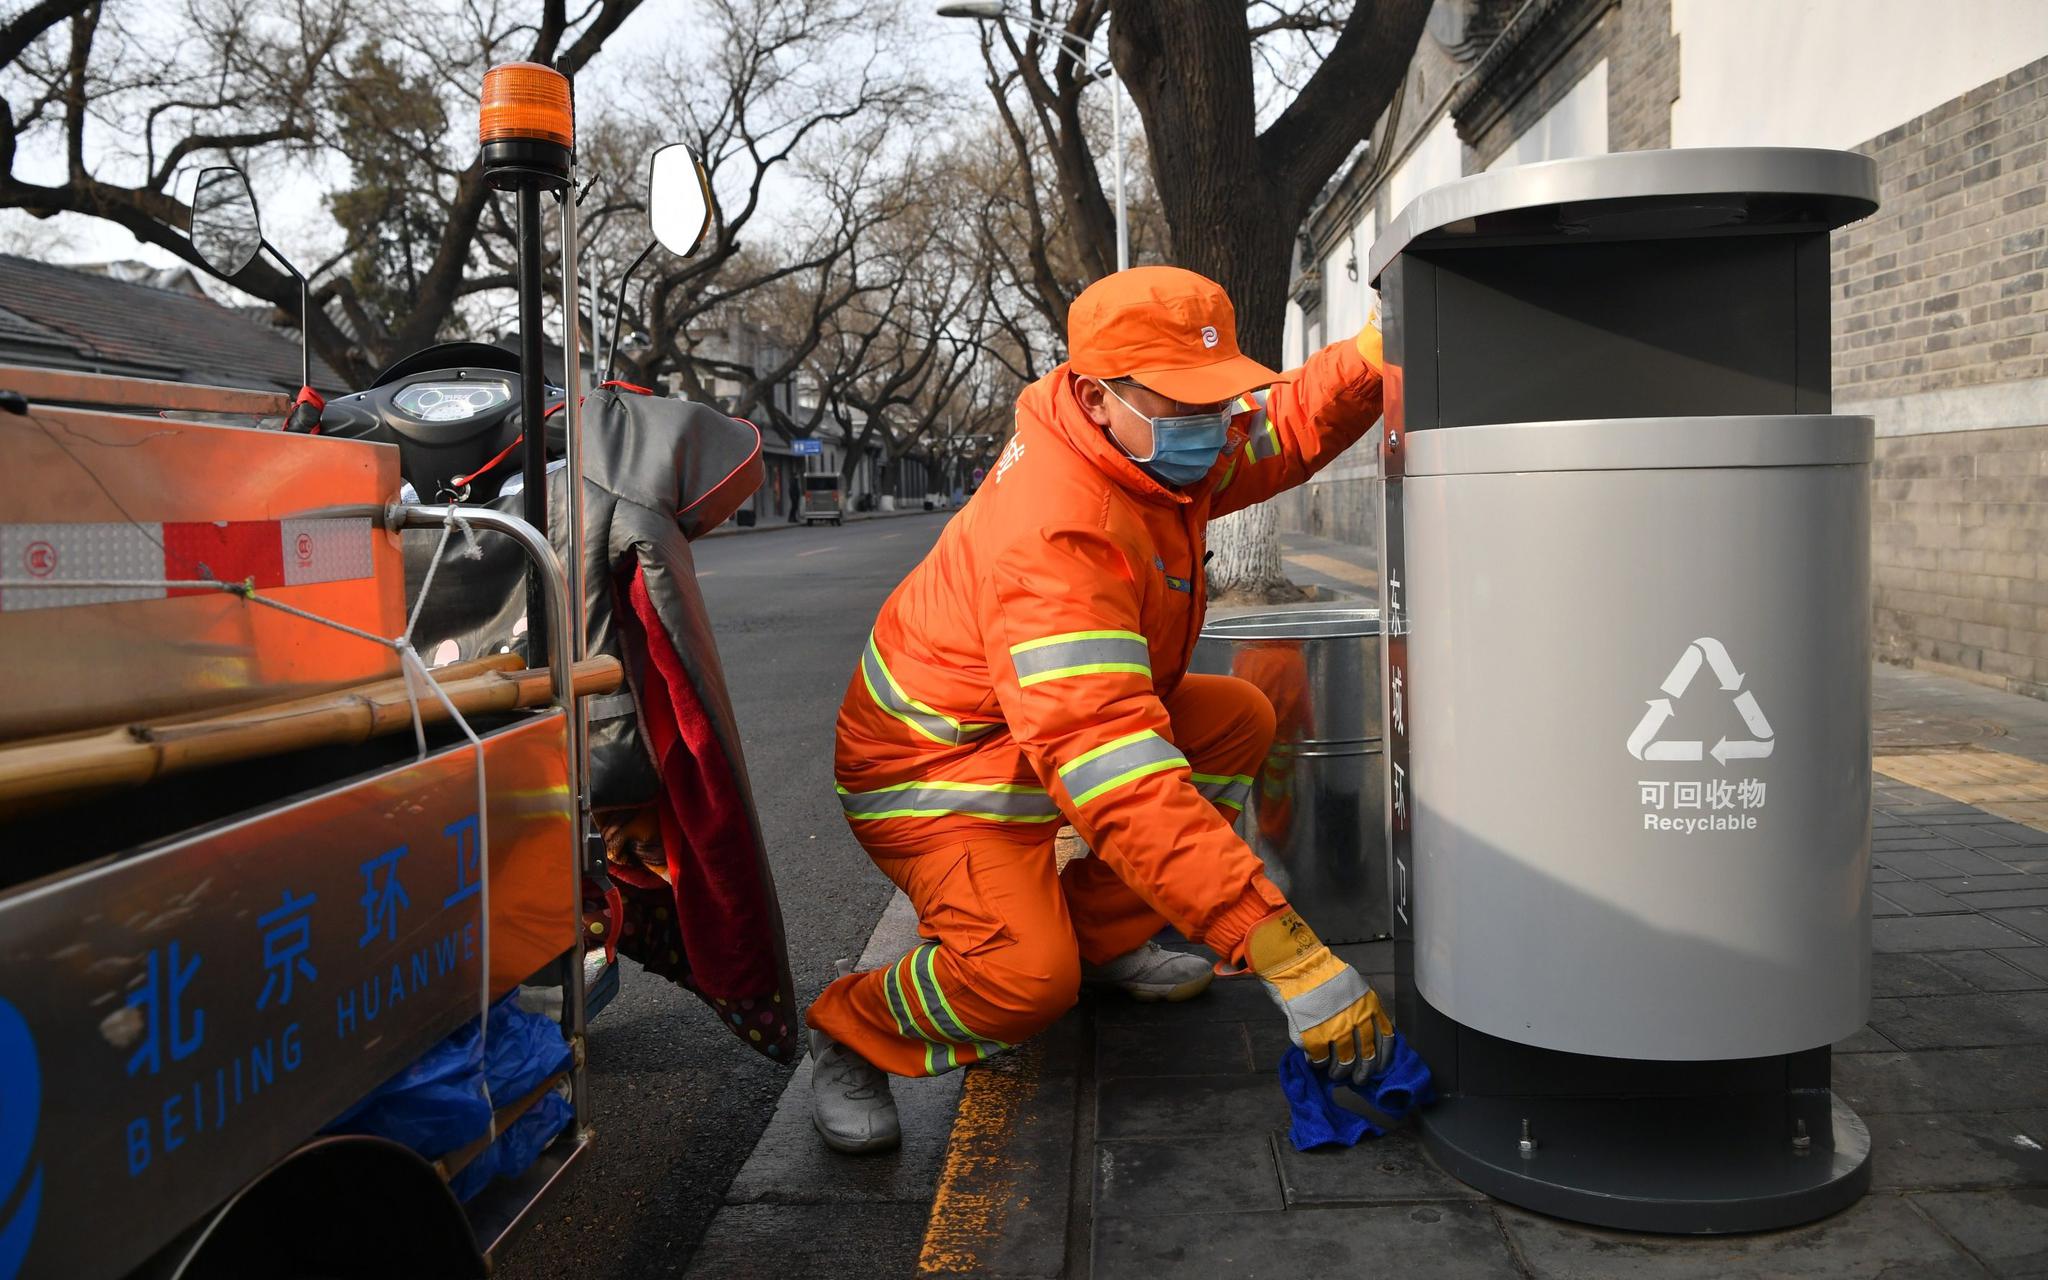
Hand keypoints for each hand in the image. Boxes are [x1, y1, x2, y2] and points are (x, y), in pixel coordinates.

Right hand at [1246, 909, 1391, 1084]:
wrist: (1297, 967)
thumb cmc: (1324, 975)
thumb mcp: (1356, 987)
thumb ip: (1364, 1009)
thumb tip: (1367, 1037)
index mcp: (1370, 1007)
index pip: (1385, 1040)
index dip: (1382, 1058)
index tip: (1377, 1068)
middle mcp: (1357, 1020)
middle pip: (1366, 1056)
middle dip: (1363, 1072)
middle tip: (1358, 1080)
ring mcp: (1336, 1030)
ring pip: (1343, 1063)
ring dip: (1339, 1072)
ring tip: (1334, 1073)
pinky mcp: (1314, 1037)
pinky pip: (1320, 1060)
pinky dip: (1318, 1064)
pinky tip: (1315, 1062)